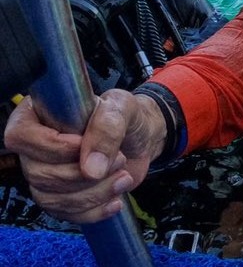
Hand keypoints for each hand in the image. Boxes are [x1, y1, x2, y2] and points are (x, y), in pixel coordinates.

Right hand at [2, 90, 165, 223]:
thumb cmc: (126, 115)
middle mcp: (34, 147)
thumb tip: (90, 169)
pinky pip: (65, 214)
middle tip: (120, 160)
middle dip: (83, 174)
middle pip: (39, 174)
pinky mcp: (60, 196)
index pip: (21, 136)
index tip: (84, 144)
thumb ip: (107, 129)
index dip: (52, 147)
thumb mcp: (122, 107)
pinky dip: (93, 211)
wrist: (141, 138)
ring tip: (124, 177)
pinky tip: (116, 201)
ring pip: (51, 199)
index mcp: (39, 115)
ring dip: (93, 193)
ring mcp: (44, 174)